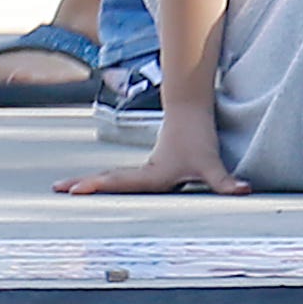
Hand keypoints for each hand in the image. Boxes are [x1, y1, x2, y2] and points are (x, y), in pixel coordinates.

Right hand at [55, 134, 250, 196]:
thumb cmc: (199, 139)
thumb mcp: (211, 164)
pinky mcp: (145, 167)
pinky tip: (90, 185)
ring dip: (89, 182)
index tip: (76, 189)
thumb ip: (225, 181)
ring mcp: (141, 169)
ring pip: (111, 176)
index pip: (122, 183)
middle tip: (58, 189)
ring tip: (63, 187)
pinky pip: (118, 176)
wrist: (192, 112)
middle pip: (109, 179)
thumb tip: (244, 191)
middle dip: (85, 185)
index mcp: (152, 175)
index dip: (99, 186)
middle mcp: (143, 173)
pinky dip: (102, 181)